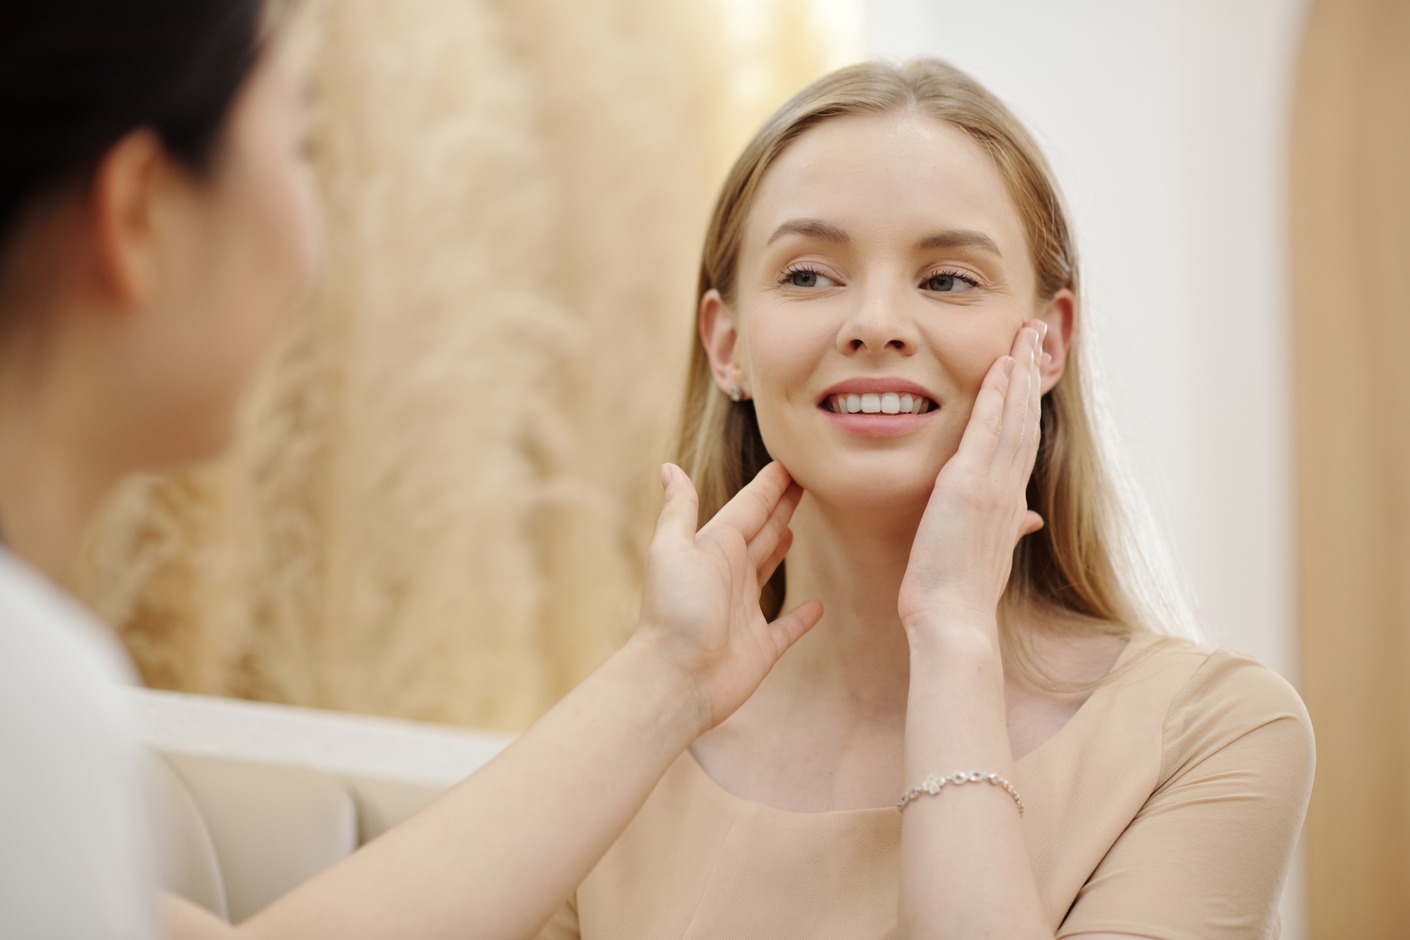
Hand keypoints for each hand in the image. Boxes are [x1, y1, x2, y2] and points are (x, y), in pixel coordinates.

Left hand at [632, 461, 823, 732]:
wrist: (675, 677)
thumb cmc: (674, 609)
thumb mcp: (672, 548)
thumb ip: (679, 509)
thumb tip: (668, 467)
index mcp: (714, 548)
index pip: (748, 508)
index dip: (769, 486)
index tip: (790, 462)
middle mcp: (730, 575)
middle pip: (762, 533)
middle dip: (780, 508)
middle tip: (805, 484)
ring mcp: (745, 611)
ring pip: (769, 570)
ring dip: (781, 549)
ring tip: (796, 530)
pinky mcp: (760, 647)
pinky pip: (786, 628)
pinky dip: (802, 618)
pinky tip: (817, 606)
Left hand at [897, 320, 1046, 635]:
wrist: (955, 621)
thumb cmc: (961, 594)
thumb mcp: (990, 554)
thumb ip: (1011, 528)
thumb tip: (1028, 519)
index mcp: (1010, 501)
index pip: (1023, 438)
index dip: (1028, 400)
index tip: (1030, 366)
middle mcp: (1009, 487)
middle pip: (1026, 417)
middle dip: (1032, 372)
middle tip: (1039, 330)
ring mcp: (993, 485)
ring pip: (1014, 416)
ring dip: (1021, 371)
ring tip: (1028, 333)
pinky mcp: (970, 486)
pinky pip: (987, 429)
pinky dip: (996, 396)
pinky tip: (1001, 365)